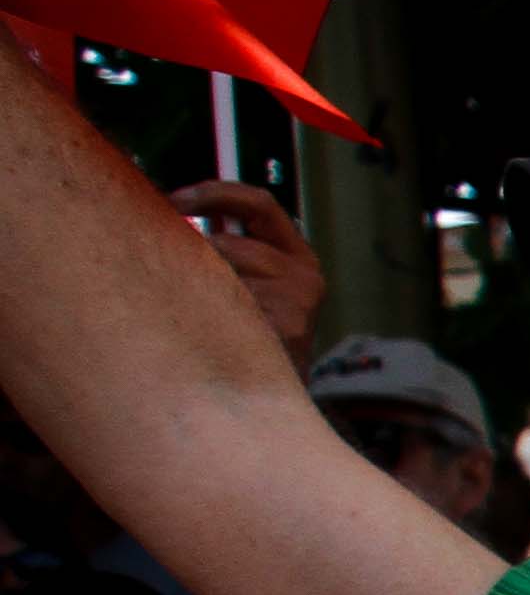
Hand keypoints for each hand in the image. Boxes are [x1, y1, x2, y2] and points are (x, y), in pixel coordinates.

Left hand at [170, 183, 324, 353]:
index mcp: (297, 256)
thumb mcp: (247, 285)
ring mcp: (297, 302)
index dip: (213, 194)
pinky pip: (222, 304)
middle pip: (227, 242)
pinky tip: (200, 330)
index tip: (174, 198)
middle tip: (160, 266)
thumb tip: (169, 213)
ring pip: (220, 273)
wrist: (266, 400)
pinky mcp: (286, 327)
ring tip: (186, 311)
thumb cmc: (247, 339)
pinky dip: (202, 313)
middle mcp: (304, 275)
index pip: (258, 204)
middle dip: (188, 254)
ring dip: (193, 287)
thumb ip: (226, 249)